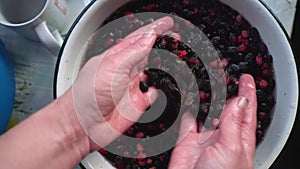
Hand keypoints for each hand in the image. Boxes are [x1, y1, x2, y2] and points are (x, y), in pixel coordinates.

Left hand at [67, 17, 173, 147]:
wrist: (84, 125)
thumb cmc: (87, 95)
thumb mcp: (112, 66)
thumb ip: (134, 52)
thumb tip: (150, 38)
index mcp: (117, 57)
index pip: (139, 38)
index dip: (154, 29)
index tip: (167, 23)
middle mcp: (125, 70)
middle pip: (148, 52)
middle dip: (162, 44)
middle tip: (175, 37)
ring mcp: (132, 87)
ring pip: (153, 71)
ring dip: (164, 64)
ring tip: (174, 56)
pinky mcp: (137, 103)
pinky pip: (154, 94)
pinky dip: (160, 89)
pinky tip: (162, 86)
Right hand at [168, 74, 256, 168]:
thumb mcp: (233, 148)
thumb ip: (233, 123)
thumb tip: (239, 101)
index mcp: (240, 139)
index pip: (247, 111)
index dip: (248, 93)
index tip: (247, 78)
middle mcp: (223, 136)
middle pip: (226, 108)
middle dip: (227, 91)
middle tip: (225, 73)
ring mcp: (204, 137)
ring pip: (207, 111)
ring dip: (207, 97)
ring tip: (208, 80)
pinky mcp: (187, 139)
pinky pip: (187, 118)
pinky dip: (187, 107)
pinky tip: (189, 96)